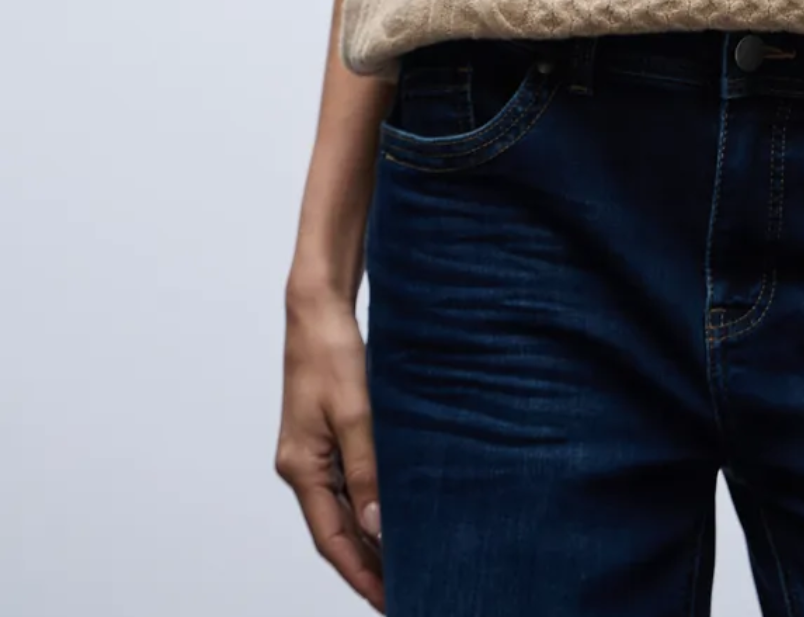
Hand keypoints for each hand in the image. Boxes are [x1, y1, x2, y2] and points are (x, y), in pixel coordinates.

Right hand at [275, 280, 384, 610]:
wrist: (318, 310)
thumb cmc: (331, 354)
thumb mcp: (355, 413)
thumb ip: (366, 470)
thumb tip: (376, 527)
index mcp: (301, 468)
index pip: (331, 539)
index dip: (359, 573)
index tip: (387, 600)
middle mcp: (304, 467)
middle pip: (336, 529)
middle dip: (367, 562)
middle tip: (404, 588)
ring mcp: (315, 452)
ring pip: (344, 508)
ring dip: (371, 535)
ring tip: (406, 560)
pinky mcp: (328, 435)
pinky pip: (349, 482)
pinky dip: (370, 503)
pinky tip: (394, 511)